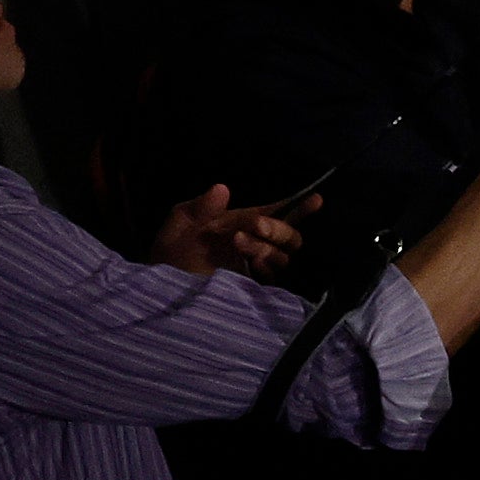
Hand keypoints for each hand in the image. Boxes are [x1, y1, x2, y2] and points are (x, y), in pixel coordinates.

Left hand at [152, 182, 304, 277]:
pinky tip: (251, 267)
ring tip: (237, 244)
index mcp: (239, 224)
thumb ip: (200, 207)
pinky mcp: (255, 289)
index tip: (316, 199)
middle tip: (255, 226)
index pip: (275, 213)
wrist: (164, 291)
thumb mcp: (179, 224)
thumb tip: (223, 188)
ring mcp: (255, 268)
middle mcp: (253, 244)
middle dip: (276, 228)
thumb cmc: (170, 255)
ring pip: (282, 256)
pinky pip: (275, 279)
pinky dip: (268, 269)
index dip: (298, 207)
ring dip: (265, 247)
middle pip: (287, 235)